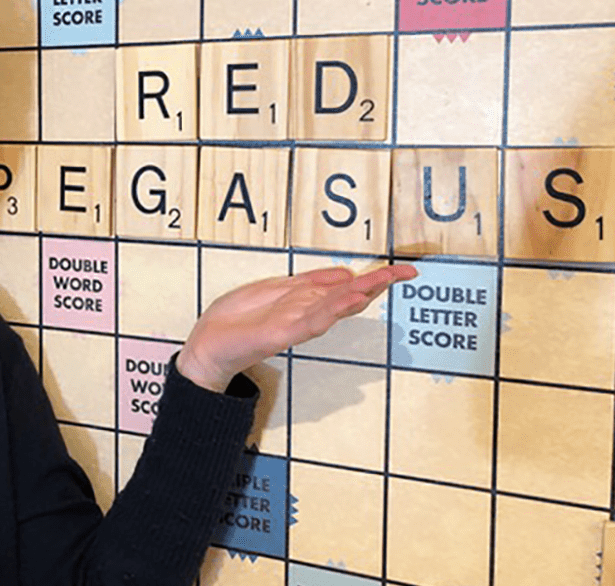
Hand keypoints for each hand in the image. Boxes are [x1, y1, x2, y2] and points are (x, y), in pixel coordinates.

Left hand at [175, 264, 417, 392]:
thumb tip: (346, 274)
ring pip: (334, 307)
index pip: (346, 285)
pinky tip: (346, 301)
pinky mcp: (280, 334)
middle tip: (405, 272)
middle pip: (348, 296)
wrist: (209, 346)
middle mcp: (306, 313)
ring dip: (358, 295)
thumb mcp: (274, 290)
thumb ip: (310, 283)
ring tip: (382, 283)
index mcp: (305, 300)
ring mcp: (295, 324)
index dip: (374, 277)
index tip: (401, 269)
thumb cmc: (237, 320)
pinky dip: (329, 310)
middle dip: (376, 284)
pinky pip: (309, 320)